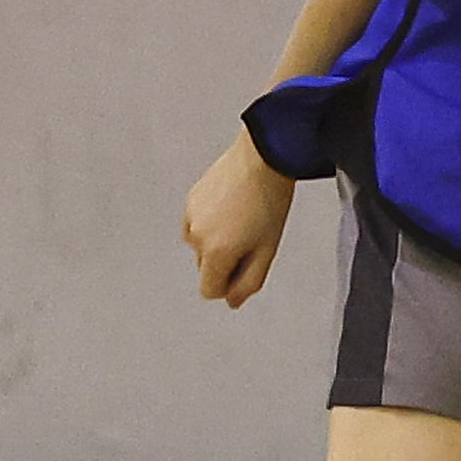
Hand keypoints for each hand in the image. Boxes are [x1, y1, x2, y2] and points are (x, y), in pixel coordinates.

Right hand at [182, 136, 294, 307]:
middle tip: (252, 237)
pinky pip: (197, 224)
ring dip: (218, 240)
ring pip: (201, 245)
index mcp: (215, 252)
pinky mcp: (189, 200)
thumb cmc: (271, 201)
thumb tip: (232, 302)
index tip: (246, 267)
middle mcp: (196, 236)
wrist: (262, 158)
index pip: (209, 291)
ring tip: (244, 218)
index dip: (229, 285)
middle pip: (206, 268)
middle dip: (225, 260)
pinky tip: (232, 206)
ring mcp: (189, 217)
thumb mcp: (268, 249)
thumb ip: (249, 281)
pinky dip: (212, 222)